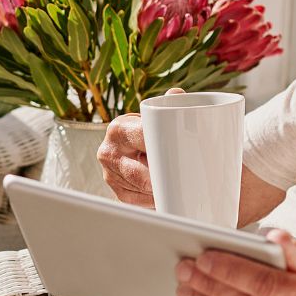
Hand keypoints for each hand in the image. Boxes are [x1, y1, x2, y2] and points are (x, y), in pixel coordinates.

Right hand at [99, 88, 185, 207]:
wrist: (136, 148)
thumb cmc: (151, 132)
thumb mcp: (157, 116)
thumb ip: (169, 104)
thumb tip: (175, 94)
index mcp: (119, 128)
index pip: (143, 139)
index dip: (162, 147)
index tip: (182, 154)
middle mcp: (108, 152)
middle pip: (140, 172)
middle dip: (163, 178)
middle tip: (187, 181)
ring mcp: (110, 175)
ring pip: (141, 189)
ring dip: (160, 193)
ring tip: (181, 191)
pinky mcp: (118, 193)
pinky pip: (139, 202)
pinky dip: (155, 201)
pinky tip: (167, 198)